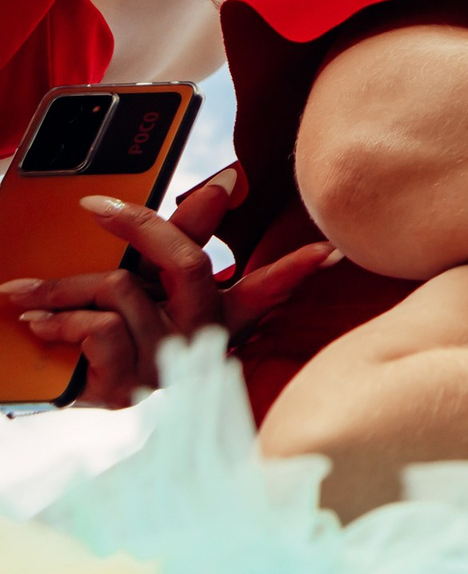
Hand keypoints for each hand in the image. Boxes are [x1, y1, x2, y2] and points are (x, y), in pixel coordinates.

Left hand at [2, 167, 334, 405]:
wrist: (36, 383)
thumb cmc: (94, 328)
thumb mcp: (138, 275)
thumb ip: (178, 234)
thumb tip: (225, 185)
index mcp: (209, 312)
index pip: (266, 290)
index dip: (298, 271)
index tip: (328, 252)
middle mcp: (194, 340)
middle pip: (189, 264)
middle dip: (140, 227)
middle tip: (96, 206)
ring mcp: (162, 366)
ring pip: (124, 290)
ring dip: (65, 287)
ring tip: (32, 294)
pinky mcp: (125, 388)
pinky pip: (100, 330)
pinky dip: (59, 319)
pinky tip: (41, 324)